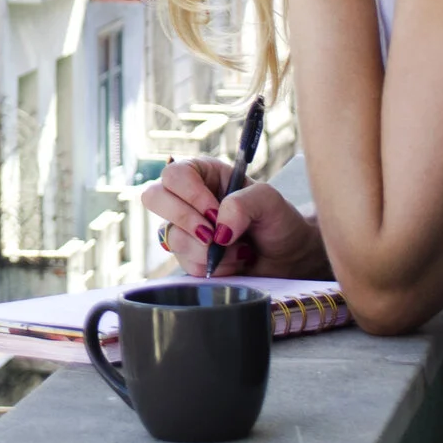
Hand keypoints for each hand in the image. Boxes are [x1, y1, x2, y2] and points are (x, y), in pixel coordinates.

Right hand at [141, 158, 327, 279]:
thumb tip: (218, 229)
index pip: (174, 175)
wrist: (288, 257)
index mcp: (202, 174)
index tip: (216, 212)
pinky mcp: (189, 256)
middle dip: (185, 219)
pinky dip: (213, 267)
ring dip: (208, 250)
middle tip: (213, 234)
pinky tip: (234, 262)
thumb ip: (243, 204)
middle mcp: (187, 198)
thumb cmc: (278, 220)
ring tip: (238, 250)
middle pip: (154, 198)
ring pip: (172, 237)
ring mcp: (184, 229)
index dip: (190, 195)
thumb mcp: (269, 200)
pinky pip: (186, 264)